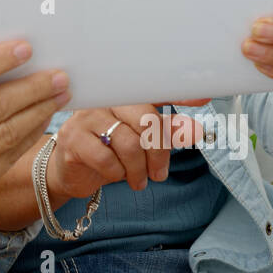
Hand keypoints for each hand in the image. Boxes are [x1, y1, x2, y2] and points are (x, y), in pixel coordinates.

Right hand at [46, 103, 204, 200]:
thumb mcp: (140, 145)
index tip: (203, 99)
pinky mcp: (72, 138)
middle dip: (158, 152)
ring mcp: (86, 117)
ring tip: (137, 180)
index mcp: (124, 98)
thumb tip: (194, 131)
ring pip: (128, 143)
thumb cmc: (107, 154)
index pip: (154, 92)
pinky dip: (116, 173)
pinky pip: (107, 159)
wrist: (69, 172)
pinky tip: (114, 175)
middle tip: (158, 174)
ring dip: (138, 169)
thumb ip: (165, 134)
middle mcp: (105, 101)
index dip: (179, 95)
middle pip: (145, 120)